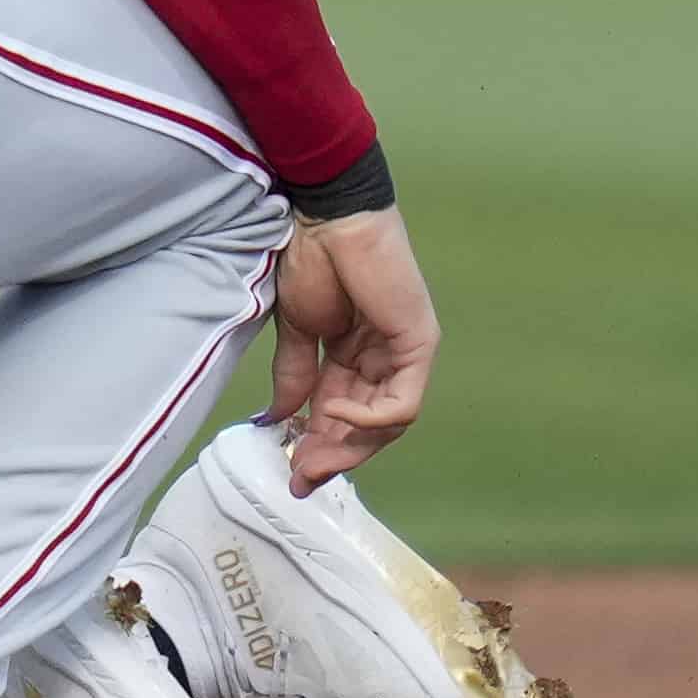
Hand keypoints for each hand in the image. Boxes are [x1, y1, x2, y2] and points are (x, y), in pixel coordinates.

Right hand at [263, 205, 436, 486]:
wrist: (326, 220)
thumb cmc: (310, 261)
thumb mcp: (295, 330)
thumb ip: (294, 375)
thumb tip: (277, 418)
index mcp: (355, 358)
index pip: (343, 416)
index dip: (318, 447)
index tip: (291, 472)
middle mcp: (386, 361)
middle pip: (368, 428)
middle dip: (333, 456)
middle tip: (301, 477)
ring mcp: (406, 354)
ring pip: (387, 424)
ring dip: (349, 445)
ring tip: (311, 454)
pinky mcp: (419, 345)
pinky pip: (402, 402)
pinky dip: (369, 416)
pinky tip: (332, 408)